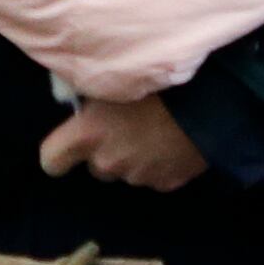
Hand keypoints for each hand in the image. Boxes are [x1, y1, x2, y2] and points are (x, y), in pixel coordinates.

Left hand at [36, 95, 208, 191]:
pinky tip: (174, 141)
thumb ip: (92, 99)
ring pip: (127, 171)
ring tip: (156, 129)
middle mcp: (108, 162)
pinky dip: (161, 163)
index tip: (69, 142)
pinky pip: (155, 175)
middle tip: (125, 125)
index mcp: (88, 136)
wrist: (212, 101)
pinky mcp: (167, 184)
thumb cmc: (157, 81)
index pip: (51, 160)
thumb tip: (82, 105)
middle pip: (95, 166)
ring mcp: (139, 177)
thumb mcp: (114, 81)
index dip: (58, 153)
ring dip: (135, 156)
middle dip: (106, 150)